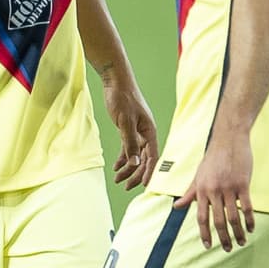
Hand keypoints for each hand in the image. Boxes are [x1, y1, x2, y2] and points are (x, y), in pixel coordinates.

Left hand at [100, 70, 158, 189]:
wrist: (115, 80)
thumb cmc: (122, 98)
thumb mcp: (125, 121)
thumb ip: (129, 143)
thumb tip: (134, 163)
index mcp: (149, 131)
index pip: (152, 156)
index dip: (149, 172)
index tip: (144, 186)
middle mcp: (146, 133)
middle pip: (144, 159)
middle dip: (136, 173)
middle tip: (125, 186)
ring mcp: (138, 131)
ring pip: (136, 155)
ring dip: (128, 168)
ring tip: (118, 179)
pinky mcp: (128, 128)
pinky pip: (128, 148)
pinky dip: (123, 158)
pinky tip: (117, 166)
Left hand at [173, 133, 254, 251]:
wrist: (229, 139)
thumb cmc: (213, 157)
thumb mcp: (198, 175)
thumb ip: (189, 193)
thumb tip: (176, 206)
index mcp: (201, 189)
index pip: (201, 217)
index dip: (204, 233)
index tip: (208, 245)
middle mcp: (214, 190)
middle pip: (218, 221)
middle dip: (223, 238)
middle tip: (228, 248)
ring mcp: (229, 187)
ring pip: (233, 216)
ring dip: (238, 232)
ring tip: (241, 242)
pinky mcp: (243, 183)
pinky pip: (246, 207)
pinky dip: (249, 220)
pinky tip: (251, 228)